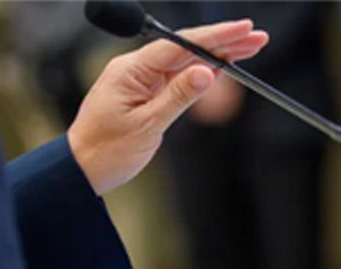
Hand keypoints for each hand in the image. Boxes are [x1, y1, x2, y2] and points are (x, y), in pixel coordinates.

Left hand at [68, 20, 268, 194]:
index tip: (242, 28)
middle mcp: (137, 68)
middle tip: (258, 37)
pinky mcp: (147, 94)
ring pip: (186, 61)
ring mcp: (142, 80)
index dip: (215, 36)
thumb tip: (206, 72)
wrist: (82, 168)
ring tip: (250, 48)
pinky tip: (223, 65)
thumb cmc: (107, 150)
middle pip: (187, 48)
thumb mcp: (146, 125)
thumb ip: (177, 97)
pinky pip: (179, 77)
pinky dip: (203, 71)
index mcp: (132, 69)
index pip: (180, 45)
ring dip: (218, 55)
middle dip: (223, 42)